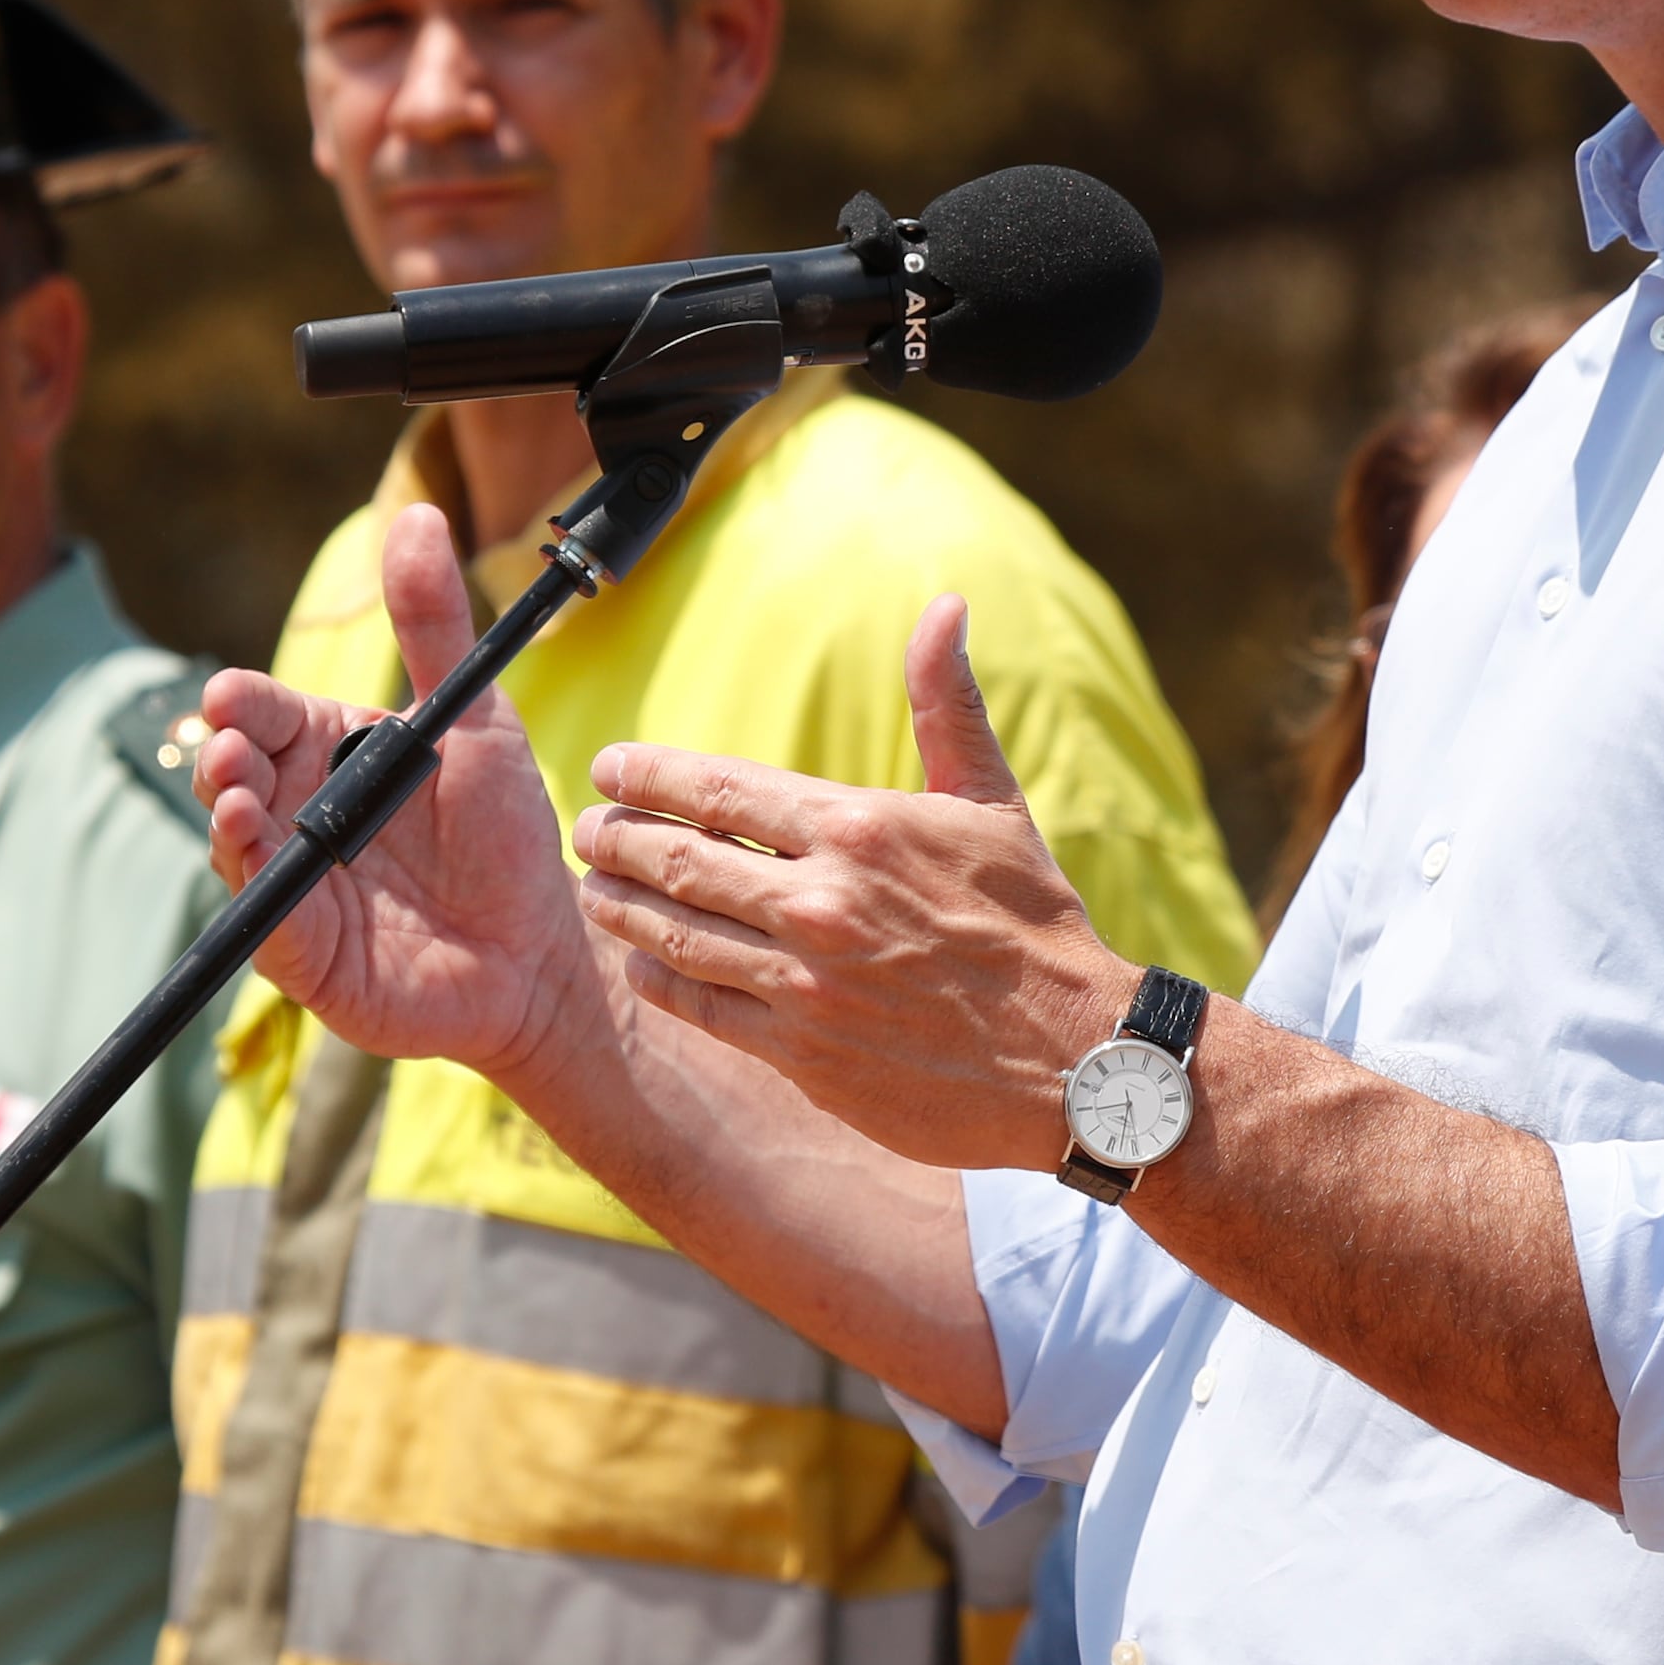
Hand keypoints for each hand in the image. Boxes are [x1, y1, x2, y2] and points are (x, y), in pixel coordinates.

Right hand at [196, 503, 598, 1079]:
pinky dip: (253, 887)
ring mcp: (294, 883)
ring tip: (232, 792)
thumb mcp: (473, 718)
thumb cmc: (503, 834)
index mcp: (331, 751)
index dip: (240, 704)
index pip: (264, 713)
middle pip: (233, 771)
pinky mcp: (302, 950)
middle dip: (221, 754)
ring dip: (226, 814)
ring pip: (234, 842)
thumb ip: (434, 624)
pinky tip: (253, 853)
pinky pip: (264, 920)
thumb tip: (418, 515)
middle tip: (229, 746)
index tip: (231, 696)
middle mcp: (300, 812)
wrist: (537, 951)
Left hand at [570, 594, 1130, 1172]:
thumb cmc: (1034, 921)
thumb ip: (946, 704)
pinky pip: (701, 1005)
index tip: (609, 766)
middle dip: (615, 836)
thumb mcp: (993, 802)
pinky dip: (657, 976)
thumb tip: (945, 605)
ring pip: (675, 932)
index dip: (649, 774)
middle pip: (678, 856)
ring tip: (593, 888)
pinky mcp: (802, 1052)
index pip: (720, 786)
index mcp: (860, 827)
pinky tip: (639, 959)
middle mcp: (821, 900)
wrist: (1075, 1059)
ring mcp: (806, 981)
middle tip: (588, 828)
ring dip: (619, 904)